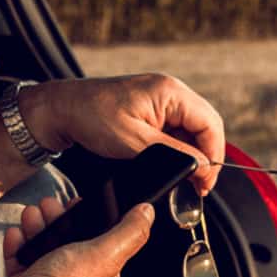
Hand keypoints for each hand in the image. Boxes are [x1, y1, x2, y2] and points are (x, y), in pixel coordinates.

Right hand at [0, 195, 151, 276]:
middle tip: (48, 206)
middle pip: (67, 241)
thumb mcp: (106, 253)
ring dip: (35, 227)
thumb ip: (129, 232)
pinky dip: (17, 244)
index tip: (76, 203)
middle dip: (56, 219)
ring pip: (42, 247)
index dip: (88, 220)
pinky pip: (20, 259)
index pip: (99, 241)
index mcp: (101, 274)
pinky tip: (16, 234)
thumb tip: (147, 213)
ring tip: (31, 215)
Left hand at [26, 74, 225, 196]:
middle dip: (205, 157)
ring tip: (186, 179)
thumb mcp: (134, 141)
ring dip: (191, 155)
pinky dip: (177, 150)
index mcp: (171, 92)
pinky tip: (171, 166)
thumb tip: (202, 166)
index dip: (213, 154)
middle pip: (205, 126)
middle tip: (200, 184)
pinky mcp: (153, 110)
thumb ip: (173, 154)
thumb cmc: (92, 117)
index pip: (210, 123)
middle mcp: (171, 92)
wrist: (63, 109)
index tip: (205, 180)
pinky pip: (175, 130)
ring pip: (192, 131)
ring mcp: (162, 100)